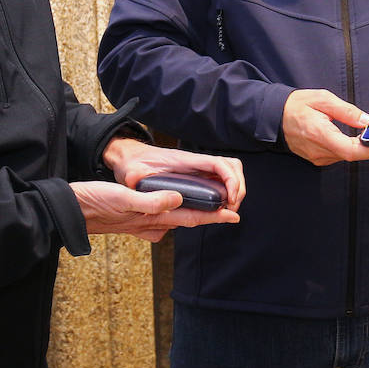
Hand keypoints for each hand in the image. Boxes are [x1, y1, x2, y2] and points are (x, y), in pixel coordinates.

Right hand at [71, 179, 237, 241]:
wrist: (69, 211)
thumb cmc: (94, 203)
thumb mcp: (123, 199)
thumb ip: (151, 201)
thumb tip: (178, 198)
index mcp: (153, 217)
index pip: (191, 217)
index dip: (214, 216)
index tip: (235, 215)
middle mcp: (151, 223)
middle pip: (187, 219)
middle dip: (208, 215)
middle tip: (229, 209)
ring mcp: (141, 223)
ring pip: (175, 218)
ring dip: (192, 212)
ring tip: (208, 205)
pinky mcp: (132, 219)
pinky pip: (160, 216)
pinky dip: (173, 210)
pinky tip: (172, 204)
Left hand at [101, 137, 244, 209]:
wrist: (130, 158)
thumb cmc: (132, 165)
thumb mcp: (131, 173)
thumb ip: (134, 178)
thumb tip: (137, 181)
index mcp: (184, 161)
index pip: (218, 164)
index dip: (231, 180)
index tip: (230, 199)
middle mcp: (195, 163)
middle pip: (231, 166)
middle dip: (238, 187)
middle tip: (231, 208)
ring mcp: (197, 169)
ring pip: (228, 172)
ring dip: (235, 189)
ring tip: (228, 209)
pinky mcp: (196, 176)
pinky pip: (220, 180)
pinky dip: (227, 191)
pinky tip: (220, 207)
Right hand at [281, 89, 368, 166]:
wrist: (274, 116)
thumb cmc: (296, 105)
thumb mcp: (323, 99)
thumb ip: (346, 110)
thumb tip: (367, 120)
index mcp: (320, 134)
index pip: (351, 151)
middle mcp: (318, 150)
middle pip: (351, 155)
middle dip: (367, 146)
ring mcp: (316, 157)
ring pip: (345, 156)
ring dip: (356, 147)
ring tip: (363, 133)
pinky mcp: (316, 159)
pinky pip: (336, 156)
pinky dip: (345, 148)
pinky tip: (346, 137)